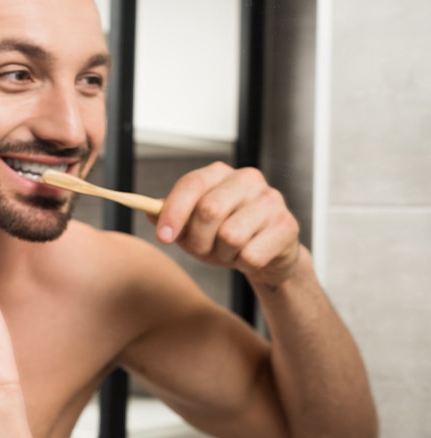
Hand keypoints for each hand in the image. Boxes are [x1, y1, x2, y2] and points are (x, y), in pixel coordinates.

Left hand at [150, 162, 300, 286]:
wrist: (268, 253)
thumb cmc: (226, 234)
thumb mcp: (193, 225)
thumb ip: (171, 216)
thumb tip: (149, 211)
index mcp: (219, 173)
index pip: (192, 184)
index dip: (174, 212)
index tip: (163, 237)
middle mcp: (247, 179)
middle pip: (209, 210)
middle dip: (198, 240)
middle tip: (201, 250)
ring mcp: (271, 200)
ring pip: (230, 236)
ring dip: (222, 254)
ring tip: (229, 251)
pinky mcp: (288, 225)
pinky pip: (251, 255)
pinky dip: (243, 264)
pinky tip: (249, 257)